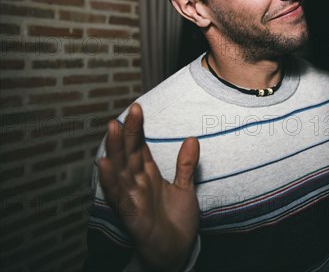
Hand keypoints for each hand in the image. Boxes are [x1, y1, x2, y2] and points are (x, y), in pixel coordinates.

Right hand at [98, 103, 199, 270]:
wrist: (177, 252)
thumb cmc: (176, 222)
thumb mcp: (185, 188)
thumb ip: (186, 165)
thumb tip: (192, 138)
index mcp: (148, 176)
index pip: (139, 147)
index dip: (137, 129)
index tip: (138, 108)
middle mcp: (136, 184)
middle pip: (129, 153)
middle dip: (128, 132)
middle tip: (131, 110)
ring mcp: (132, 199)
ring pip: (120, 170)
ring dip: (115, 149)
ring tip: (112, 127)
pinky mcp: (132, 216)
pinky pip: (120, 197)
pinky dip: (111, 181)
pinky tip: (104, 165)